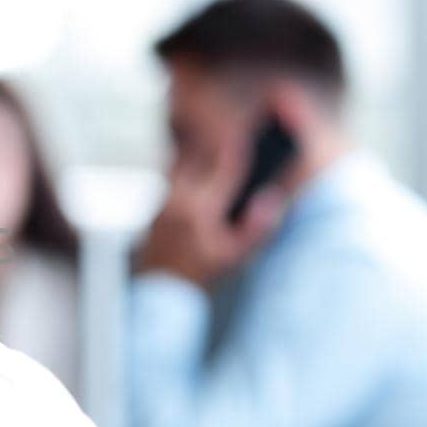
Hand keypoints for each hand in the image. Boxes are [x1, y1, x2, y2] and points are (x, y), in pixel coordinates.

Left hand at [137, 145, 285, 285]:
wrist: (162, 289)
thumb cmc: (202, 273)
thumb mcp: (235, 254)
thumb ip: (256, 227)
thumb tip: (270, 200)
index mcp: (200, 209)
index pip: (224, 167)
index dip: (238, 149)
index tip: (247, 137)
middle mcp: (178, 199)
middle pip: (199, 156)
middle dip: (216, 146)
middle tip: (231, 138)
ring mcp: (163, 201)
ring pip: (181, 162)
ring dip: (198, 153)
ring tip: (215, 150)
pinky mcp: (155, 205)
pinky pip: (170, 176)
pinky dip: (185, 168)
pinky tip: (198, 170)